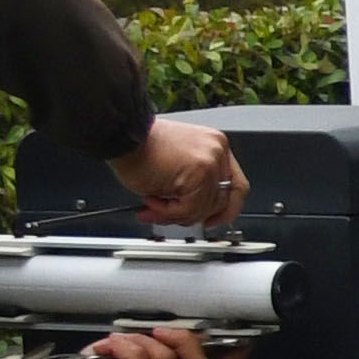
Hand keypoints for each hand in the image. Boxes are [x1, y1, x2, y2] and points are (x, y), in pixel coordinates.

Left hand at [41, 325, 245, 358]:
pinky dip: (121, 344)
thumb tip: (178, 328)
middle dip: (183, 340)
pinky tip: (105, 350)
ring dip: (139, 341)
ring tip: (117, 346)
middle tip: (160, 330)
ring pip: (166, 356)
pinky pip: (140, 354)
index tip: (247, 340)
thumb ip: (162, 352)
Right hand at [118, 118, 243, 229]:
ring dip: (173, 213)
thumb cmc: (141, 149)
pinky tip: (151, 199)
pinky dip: (167, 211)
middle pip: (221, 202)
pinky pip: (189, 209)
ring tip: (152, 203)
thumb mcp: (178, 167)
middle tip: (166, 215)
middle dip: (191, 216)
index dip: (225, 210)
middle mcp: (218, 151)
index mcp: (216, 146)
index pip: (236, 186)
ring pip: (204, 208)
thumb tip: (198, 214)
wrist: (123, 137)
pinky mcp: (199, 172)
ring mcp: (211, 161)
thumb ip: (195, 186)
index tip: (210, 220)